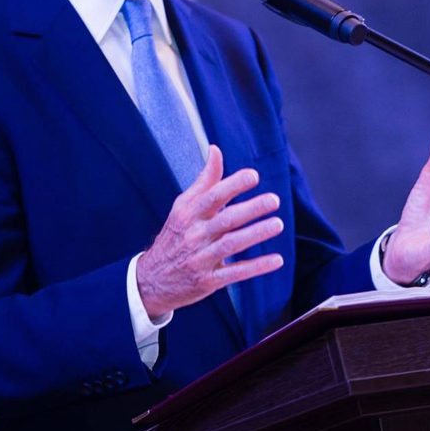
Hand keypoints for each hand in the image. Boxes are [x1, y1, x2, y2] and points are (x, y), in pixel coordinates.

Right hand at [136, 145, 283, 318]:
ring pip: (231, 245)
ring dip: (255, 234)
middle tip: (274, 200)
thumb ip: (204, 181)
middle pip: (225, 219)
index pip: (212, 196)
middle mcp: (194, 234)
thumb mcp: (183, 207)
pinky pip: (235, 273)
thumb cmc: (175, 235)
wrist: (151, 279)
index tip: (253, 176)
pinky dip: (256, 267)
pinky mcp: (208, 281)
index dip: (233, 185)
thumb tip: (215, 149)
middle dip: (250, 209)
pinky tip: (276, 259)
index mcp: (188, 214)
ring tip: (277, 224)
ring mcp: (200, 258)